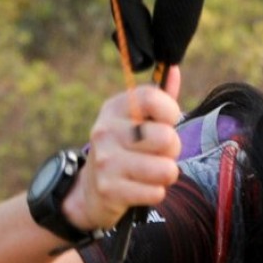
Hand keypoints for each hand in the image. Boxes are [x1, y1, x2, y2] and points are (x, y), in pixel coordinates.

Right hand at [62, 68, 184, 231]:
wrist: (90, 189)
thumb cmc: (124, 150)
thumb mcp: (136, 121)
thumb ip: (158, 99)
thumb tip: (173, 69)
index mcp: (114, 108)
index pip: (153, 98)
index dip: (170, 112)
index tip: (167, 122)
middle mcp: (106, 131)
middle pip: (166, 138)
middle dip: (172, 150)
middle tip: (159, 153)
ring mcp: (106, 161)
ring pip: (166, 169)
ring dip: (166, 175)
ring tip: (152, 172)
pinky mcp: (109, 189)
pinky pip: (156, 193)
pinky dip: (155, 193)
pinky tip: (141, 188)